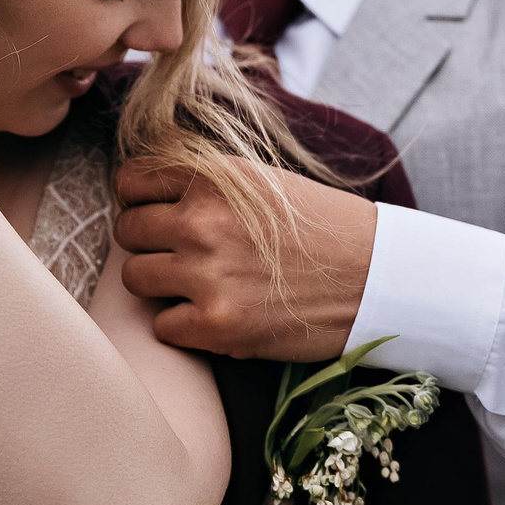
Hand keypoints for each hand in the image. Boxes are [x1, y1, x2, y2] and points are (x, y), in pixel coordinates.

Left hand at [115, 156, 375, 361]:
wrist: (377, 278)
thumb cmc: (323, 229)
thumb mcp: (264, 183)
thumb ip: (206, 185)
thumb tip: (144, 195)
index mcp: (215, 178)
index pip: (132, 180)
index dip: (139, 199)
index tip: (156, 213)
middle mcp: (204, 221)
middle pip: (127, 229)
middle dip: (147, 243)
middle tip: (179, 254)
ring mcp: (207, 274)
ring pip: (134, 278)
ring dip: (159, 284)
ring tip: (197, 286)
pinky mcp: (216, 325)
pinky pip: (161, 326)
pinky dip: (182, 325)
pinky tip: (215, 315)